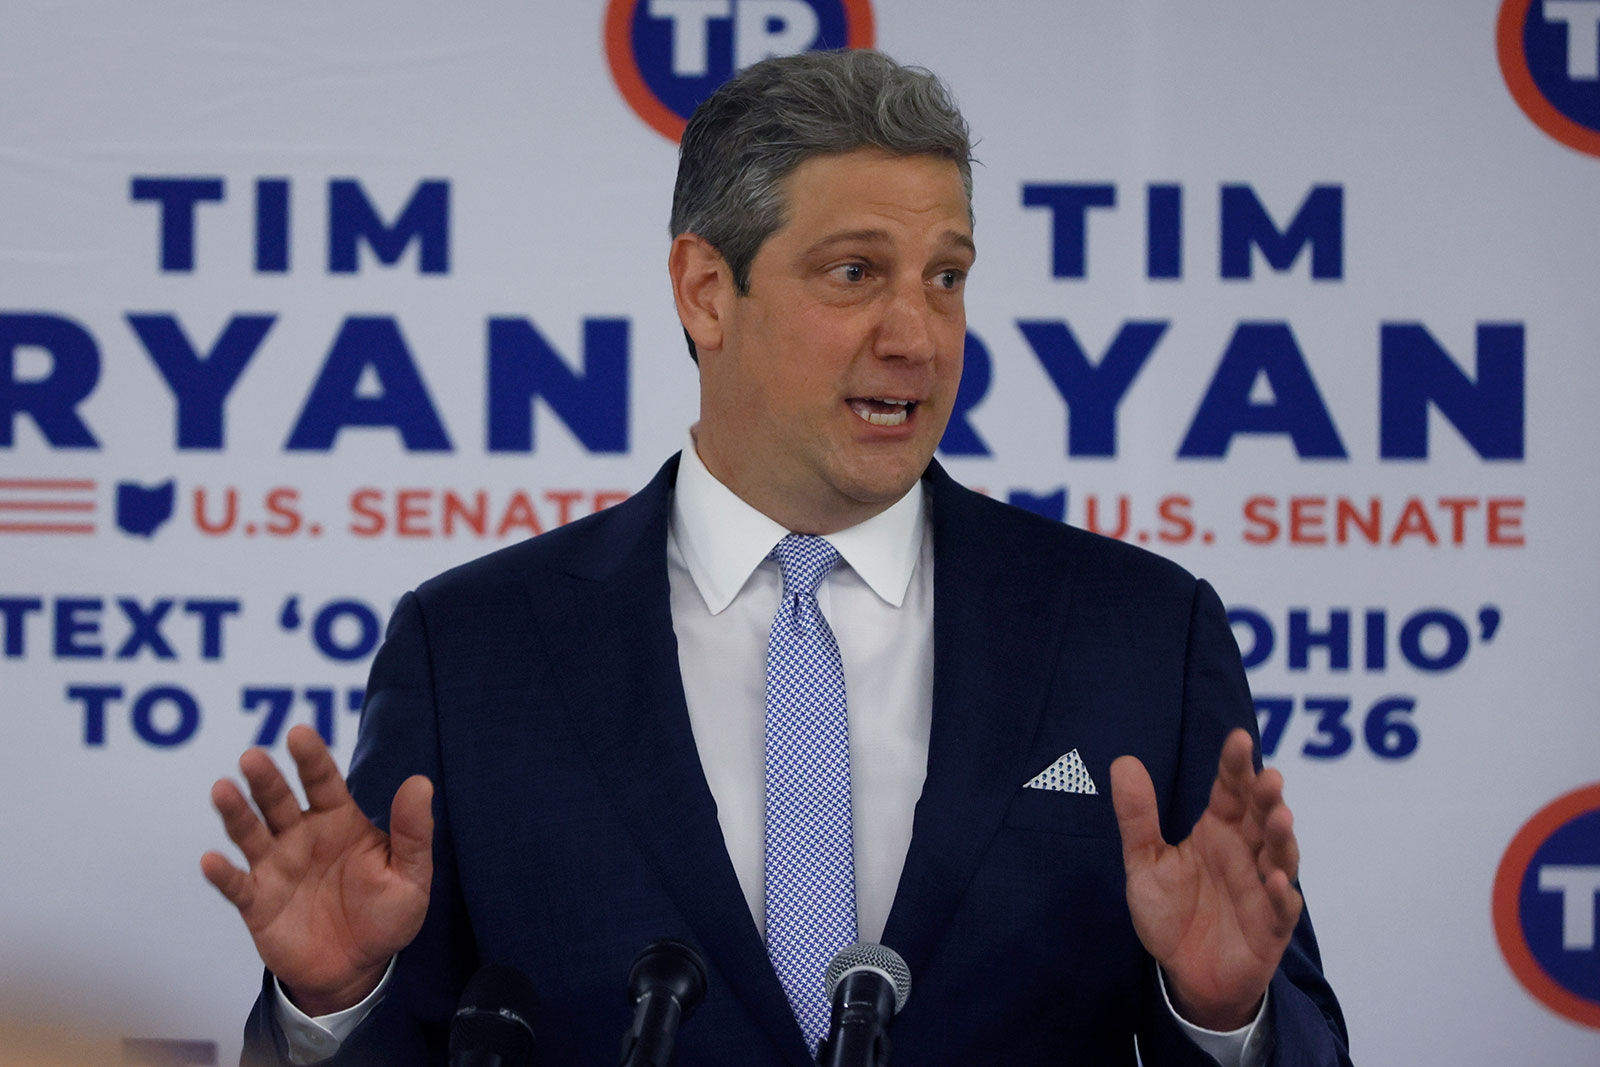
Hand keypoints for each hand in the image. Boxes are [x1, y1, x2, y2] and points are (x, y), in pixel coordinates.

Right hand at [200, 724, 433, 1015]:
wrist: (358, 969)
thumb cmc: (386, 915)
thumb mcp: (411, 876)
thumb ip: (413, 832)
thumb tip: (420, 782)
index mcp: (339, 821)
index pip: (323, 781)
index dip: (312, 758)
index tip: (299, 733)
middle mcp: (301, 836)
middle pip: (280, 801)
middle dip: (266, 779)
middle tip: (252, 757)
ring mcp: (276, 868)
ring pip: (251, 834)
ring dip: (236, 813)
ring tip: (222, 789)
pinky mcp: (258, 903)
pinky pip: (237, 885)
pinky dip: (223, 874)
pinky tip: (211, 860)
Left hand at [1109, 728, 1300, 1031]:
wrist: (1185, 973)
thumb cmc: (1172, 912)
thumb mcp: (1145, 862)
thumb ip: (1137, 817)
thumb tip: (1122, 761)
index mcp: (1219, 830)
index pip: (1231, 790)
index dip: (1236, 765)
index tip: (1238, 738)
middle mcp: (1246, 852)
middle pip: (1262, 816)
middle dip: (1267, 796)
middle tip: (1270, 775)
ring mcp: (1262, 887)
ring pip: (1280, 855)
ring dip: (1282, 836)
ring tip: (1281, 816)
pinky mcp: (1271, 926)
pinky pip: (1281, 908)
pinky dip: (1281, 893)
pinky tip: (1274, 879)